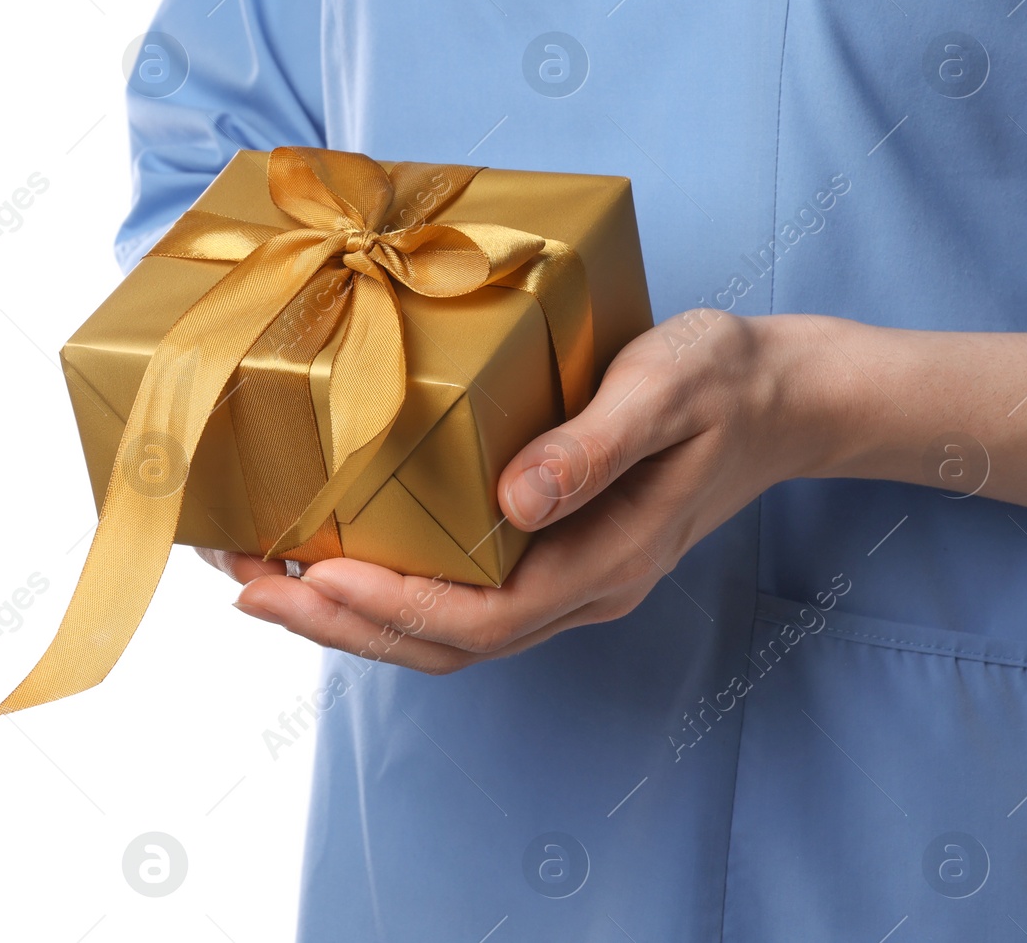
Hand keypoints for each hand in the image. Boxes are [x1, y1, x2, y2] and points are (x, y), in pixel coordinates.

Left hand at [211, 309, 840, 672]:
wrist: (782, 397)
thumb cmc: (726, 381)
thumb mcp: (668, 389)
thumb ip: (595, 445)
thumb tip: (513, 500)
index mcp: (607, 558)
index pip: (482, 619)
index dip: (391, 608)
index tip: (310, 576)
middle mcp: (580, 587)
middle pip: (444, 645)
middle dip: (338, 624)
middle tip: (243, 587)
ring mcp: (567, 577)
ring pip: (444, 632)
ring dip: (349, 616)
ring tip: (260, 580)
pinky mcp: (553, 551)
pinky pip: (459, 597)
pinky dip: (387, 590)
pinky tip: (336, 556)